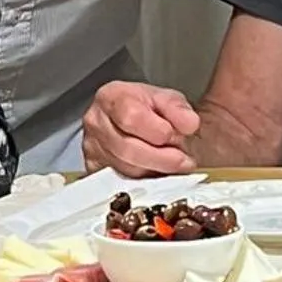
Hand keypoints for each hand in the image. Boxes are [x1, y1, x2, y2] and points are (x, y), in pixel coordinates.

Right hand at [83, 81, 200, 176]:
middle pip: (128, 148)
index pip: (131, 117)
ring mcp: (92, 149)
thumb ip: (179, 108)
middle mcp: (96, 123)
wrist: (138, 123)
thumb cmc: (149, 110)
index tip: (177, 136)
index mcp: (111, 97)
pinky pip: (121, 185)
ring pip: (125, 170)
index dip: (158, 131)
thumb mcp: (168, 100)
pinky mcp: (95, 171)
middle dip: (162, 157)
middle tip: (184, 159)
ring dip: (155, 170)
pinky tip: (157, 174)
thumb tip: (189, 123)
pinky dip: (145, 182)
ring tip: (174, 164)